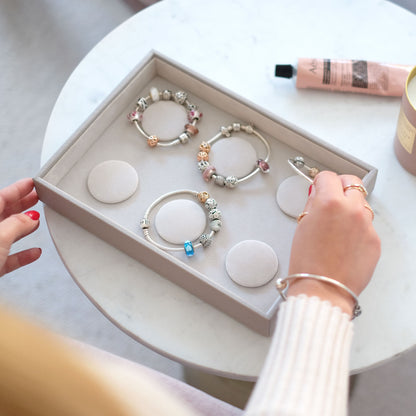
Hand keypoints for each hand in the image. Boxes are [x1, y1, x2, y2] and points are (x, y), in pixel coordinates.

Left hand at [0, 178, 41, 276]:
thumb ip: (17, 225)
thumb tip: (30, 218)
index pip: (0, 197)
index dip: (17, 189)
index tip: (32, 183)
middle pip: (3, 213)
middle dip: (21, 205)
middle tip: (37, 197)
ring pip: (5, 235)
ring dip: (23, 229)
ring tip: (36, 222)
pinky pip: (8, 257)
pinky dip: (22, 255)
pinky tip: (34, 252)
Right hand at [287, 171, 380, 314]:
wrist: (323, 288)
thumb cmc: (308, 263)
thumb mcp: (301, 226)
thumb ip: (312, 205)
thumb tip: (317, 196)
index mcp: (329, 203)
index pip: (328, 176)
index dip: (319, 182)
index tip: (318, 186)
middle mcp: (352, 210)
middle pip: (352, 182)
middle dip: (340, 185)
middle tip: (331, 195)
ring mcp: (366, 225)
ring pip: (361, 203)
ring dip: (350, 206)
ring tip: (337, 223)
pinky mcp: (375, 240)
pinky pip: (367, 225)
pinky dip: (357, 228)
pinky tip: (344, 241)